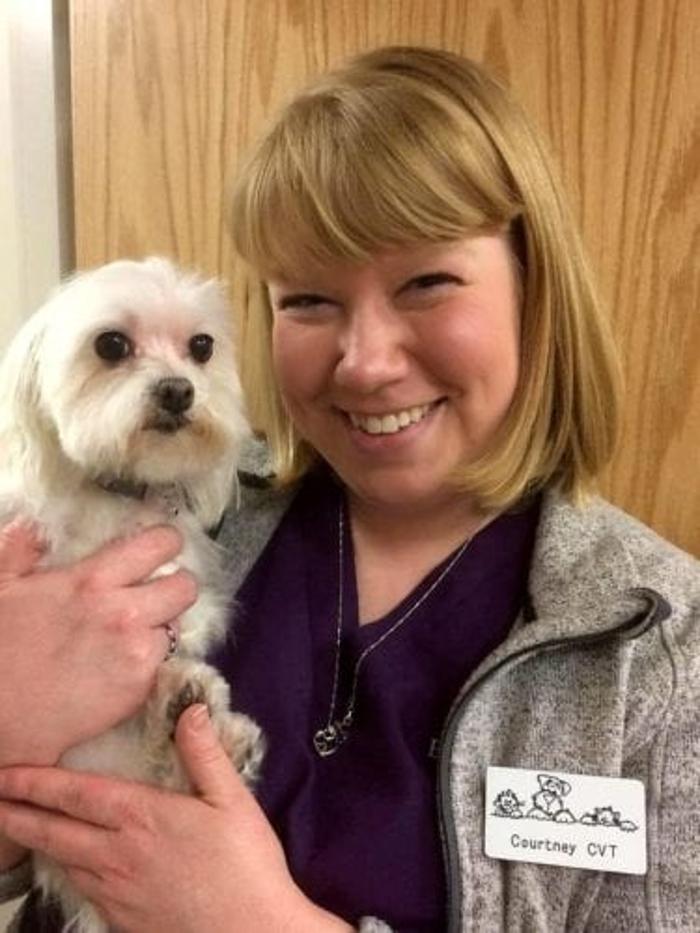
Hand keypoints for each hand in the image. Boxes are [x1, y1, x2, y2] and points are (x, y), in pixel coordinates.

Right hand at [0, 520, 196, 767]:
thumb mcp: (2, 585)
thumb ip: (24, 548)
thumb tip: (34, 525)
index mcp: (93, 580)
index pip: (160, 544)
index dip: (167, 543)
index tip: (161, 549)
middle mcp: (125, 613)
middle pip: (186, 587)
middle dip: (175, 587)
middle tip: (155, 594)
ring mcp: (137, 652)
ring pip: (176, 627)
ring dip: (160, 627)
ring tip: (131, 634)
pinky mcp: (140, 687)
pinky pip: (162, 662)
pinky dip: (148, 661)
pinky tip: (120, 665)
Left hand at [0, 706, 351, 932]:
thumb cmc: (246, 865)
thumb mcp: (232, 800)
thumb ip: (204, 754)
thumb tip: (191, 709)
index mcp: (141, 817)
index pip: (74, 794)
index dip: (35, 782)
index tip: (6, 773)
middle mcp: (117, 854)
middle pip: (53, 831)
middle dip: (17, 813)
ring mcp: (115, 892)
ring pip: (62, 862)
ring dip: (35, 841)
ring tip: (18, 826)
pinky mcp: (121, 920)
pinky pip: (81, 889)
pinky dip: (63, 871)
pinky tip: (66, 867)